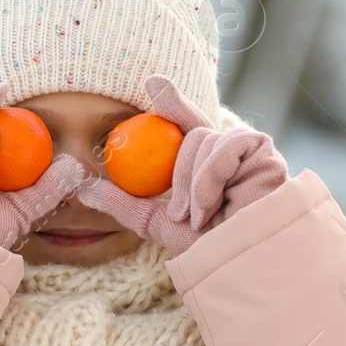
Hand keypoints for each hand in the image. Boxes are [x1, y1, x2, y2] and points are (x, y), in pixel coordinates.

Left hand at [76, 75, 287, 254]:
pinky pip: (226, 146)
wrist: (235, 262)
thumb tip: (82, 188)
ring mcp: (249, 151)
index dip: (172, 102)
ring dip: (192, 184)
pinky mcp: (264, 152)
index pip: (186, 126)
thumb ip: (123, 202)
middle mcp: (229, 153)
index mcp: (205, 163)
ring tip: (199, 217)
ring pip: (204, 139)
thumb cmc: (202, 247)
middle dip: (178, 157)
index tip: (152, 83)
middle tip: (173, 180)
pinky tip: (215, 208)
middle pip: (194, 131)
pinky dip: (211, 177)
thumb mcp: (154, 221)